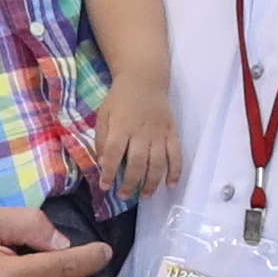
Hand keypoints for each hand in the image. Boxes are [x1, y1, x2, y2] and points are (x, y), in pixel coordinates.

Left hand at [97, 89, 186, 204]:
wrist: (144, 81)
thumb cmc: (120, 99)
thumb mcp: (103, 114)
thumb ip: (101, 138)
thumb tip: (103, 162)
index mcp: (121, 128)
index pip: (114, 154)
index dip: (109, 172)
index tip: (105, 186)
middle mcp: (141, 133)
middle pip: (137, 163)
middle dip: (130, 183)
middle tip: (124, 195)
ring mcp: (159, 134)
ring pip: (157, 163)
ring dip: (152, 182)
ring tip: (145, 195)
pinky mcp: (172, 134)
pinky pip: (176, 155)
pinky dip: (175, 171)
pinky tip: (171, 184)